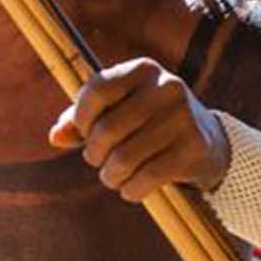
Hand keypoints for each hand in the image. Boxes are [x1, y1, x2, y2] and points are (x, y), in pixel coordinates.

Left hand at [48, 59, 228, 201]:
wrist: (206, 141)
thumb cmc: (148, 123)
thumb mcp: (117, 111)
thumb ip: (81, 121)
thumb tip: (55, 136)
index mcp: (143, 69)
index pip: (97, 90)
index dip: (81, 119)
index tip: (84, 134)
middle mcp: (167, 87)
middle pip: (107, 129)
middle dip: (94, 154)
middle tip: (98, 161)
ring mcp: (184, 117)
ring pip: (125, 158)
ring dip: (110, 176)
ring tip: (112, 177)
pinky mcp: (194, 148)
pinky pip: (147, 177)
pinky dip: (131, 190)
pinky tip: (130, 189)